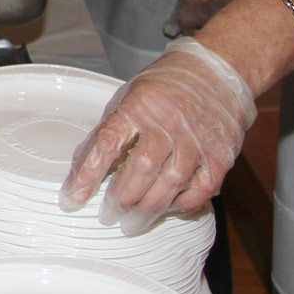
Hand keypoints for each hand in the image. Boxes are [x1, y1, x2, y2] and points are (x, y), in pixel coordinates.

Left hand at [58, 39, 256, 234]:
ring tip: (133, 222)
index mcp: (137, 105)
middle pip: (141, 168)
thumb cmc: (165, 86)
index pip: (106, 144)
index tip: (73, 198)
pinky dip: (184, 203)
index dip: (87, 175)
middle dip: (121, 199)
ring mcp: (196, 138)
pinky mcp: (220, 153)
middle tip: (109, 216)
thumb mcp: (127, 97)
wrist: (216, 71)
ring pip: (170, 182)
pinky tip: (169, 208)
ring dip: (149, 208)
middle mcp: (167, 121)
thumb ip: (108, 131)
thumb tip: (82, 167)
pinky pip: (202, 188)